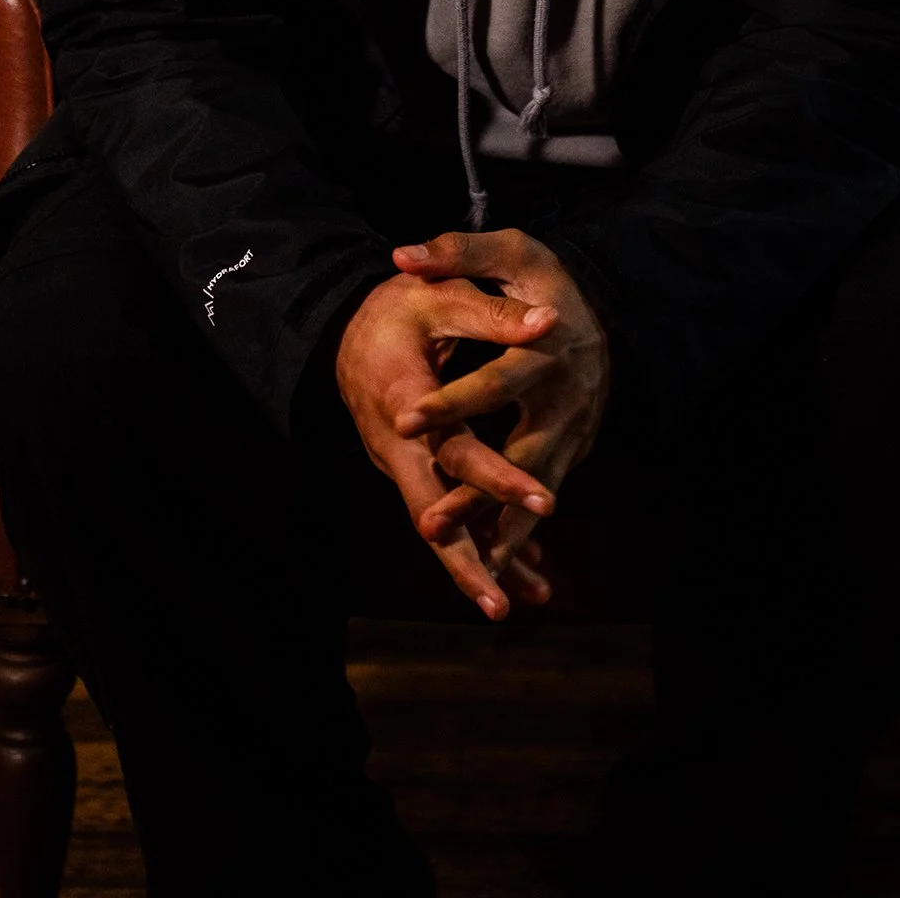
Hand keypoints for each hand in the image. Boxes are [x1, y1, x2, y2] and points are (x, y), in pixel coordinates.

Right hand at [335, 262, 562, 619]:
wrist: (347, 328)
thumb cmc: (397, 307)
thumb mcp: (440, 297)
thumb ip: (493, 314)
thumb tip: (552, 321)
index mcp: (405, 401)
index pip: (454, 449)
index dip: (497, 478)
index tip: (545, 502)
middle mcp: (396, 445)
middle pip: (430, 515)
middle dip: (468, 561)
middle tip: (506, 604)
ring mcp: (401, 463)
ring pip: (437, 525)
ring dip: (476, 566)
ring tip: (525, 602)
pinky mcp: (412, 469)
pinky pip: (442, 513)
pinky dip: (478, 539)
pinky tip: (520, 566)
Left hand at [388, 229, 610, 596]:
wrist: (607, 309)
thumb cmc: (548, 278)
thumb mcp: (513, 252)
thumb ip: (458, 252)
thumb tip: (403, 254)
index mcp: (546, 350)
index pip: (494, 381)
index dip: (450, 402)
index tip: (405, 420)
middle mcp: (564, 399)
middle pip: (519, 454)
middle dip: (476, 492)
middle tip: (430, 521)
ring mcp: (573, 430)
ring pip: (534, 488)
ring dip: (500, 526)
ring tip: (466, 563)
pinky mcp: (572, 450)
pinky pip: (542, 494)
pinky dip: (520, 529)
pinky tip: (494, 564)